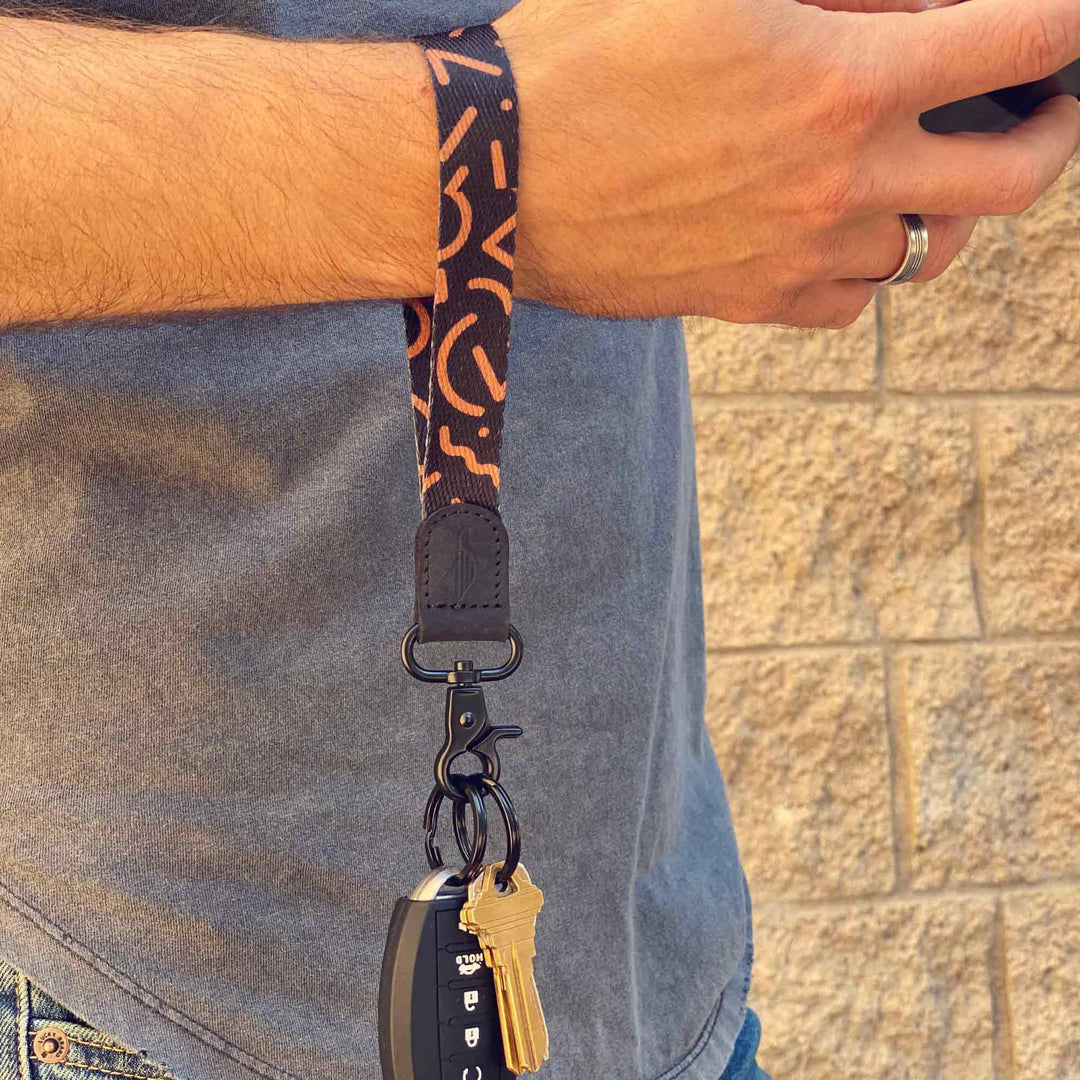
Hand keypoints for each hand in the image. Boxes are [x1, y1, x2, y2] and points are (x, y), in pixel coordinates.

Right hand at [494, 0, 1079, 327]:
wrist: (495, 180)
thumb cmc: (579, 59)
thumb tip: (894, 9)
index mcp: (844, 80)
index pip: (1019, 35)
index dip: (1066, 18)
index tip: (1068, 20)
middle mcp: (842, 182)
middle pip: (1013, 180)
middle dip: (1054, 131)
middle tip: (1048, 106)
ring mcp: (800, 255)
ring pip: (926, 249)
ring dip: (944, 205)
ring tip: (925, 173)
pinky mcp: (751, 303)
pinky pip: (852, 304)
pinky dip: (868, 266)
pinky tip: (844, 234)